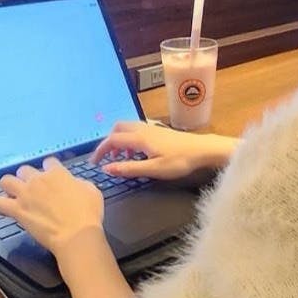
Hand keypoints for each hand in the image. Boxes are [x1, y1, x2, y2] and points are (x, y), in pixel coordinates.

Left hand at [0, 157, 102, 256]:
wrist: (76, 234)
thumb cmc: (87, 214)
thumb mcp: (92, 191)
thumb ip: (79, 182)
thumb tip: (74, 183)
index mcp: (57, 173)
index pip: (48, 161)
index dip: (49, 169)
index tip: (51, 176)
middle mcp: (38, 180)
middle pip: (24, 169)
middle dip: (27, 177)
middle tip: (32, 188)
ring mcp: (25, 194)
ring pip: (6, 181)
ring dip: (9, 186)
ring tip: (13, 194)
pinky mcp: (17, 210)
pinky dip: (0, 205)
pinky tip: (4, 208)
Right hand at [91, 120, 236, 182]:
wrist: (202, 150)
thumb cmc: (180, 161)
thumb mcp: (153, 169)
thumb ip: (129, 168)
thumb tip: (107, 168)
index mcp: (139, 138)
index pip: (112, 140)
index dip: (100, 151)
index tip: (95, 162)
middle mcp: (143, 129)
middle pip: (117, 128)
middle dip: (108, 142)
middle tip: (107, 158)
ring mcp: (151, 128)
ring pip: (127, 128)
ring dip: (119, 141)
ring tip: (121, 158)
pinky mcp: (158, 131)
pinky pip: (136, 131)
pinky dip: (129, 140)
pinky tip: (137, 154)